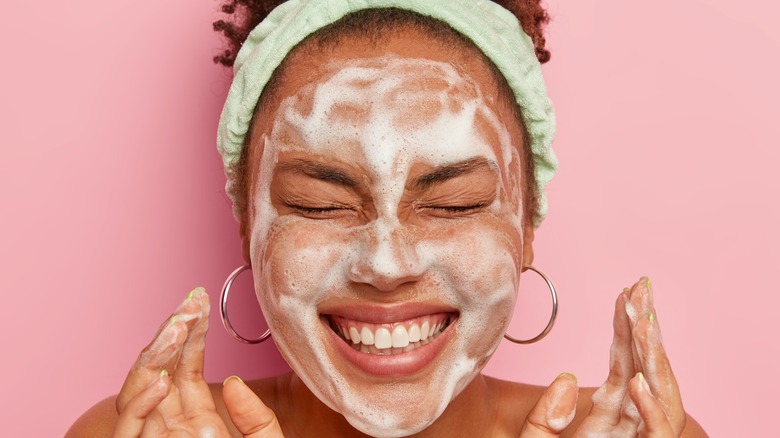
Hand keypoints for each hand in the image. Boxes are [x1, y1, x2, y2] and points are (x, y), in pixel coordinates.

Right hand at [111, 288, 284, 436]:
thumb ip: (256, 418)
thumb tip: (234, 382)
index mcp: (198, 425)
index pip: (186, 371)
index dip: (192, 337)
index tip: (201, 303)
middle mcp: (171, 430)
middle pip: (161, 373)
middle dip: (173, 335)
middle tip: (192, 302)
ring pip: (137, 394)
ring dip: (156, 357)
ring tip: (178, 327)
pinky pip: (128, 430)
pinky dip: (140, 403)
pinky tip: (163, 379)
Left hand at [519, 278, 685, 436]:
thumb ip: (545, 417)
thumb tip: (565, 379)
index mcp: (610, 417)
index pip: (624, 364)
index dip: (625, 328)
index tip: (623, 292)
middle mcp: (629, 425)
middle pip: (645, 370)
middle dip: (646, 328)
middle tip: (642, 287)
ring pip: (660, 397)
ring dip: (653, 358)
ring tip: (643, 322)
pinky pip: (658, 434)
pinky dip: (650, 409)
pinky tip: (637, 382)